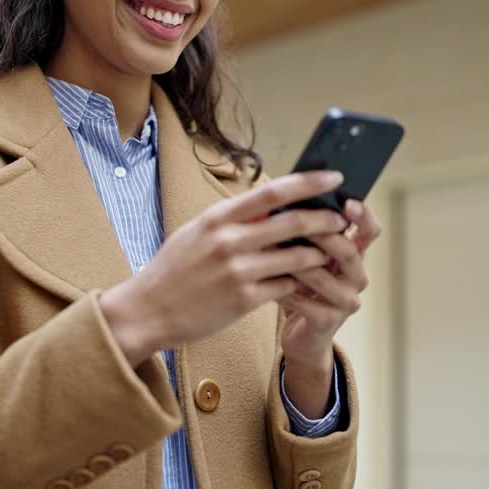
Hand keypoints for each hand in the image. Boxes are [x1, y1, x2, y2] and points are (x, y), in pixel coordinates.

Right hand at [99, 171, 349, 365]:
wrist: (148, 310)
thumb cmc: (175, 268)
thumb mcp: (197, 232)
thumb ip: (233, 219)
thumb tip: (271, 204)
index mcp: (218, 218)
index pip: (272, 192)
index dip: (308, 183)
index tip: (333, 177)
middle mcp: (229, 241)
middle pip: (292, 223)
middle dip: (324, 219)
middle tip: (341, 218)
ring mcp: (238, 272)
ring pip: (296, 258)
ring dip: (317, 254)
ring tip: (327, 252)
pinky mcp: (244, 300)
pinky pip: (284, 286)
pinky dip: (297, 282)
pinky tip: (301, 281)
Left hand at [279, 199, 380, 416]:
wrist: (301, 334)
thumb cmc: (301, 285)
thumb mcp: (308, 256)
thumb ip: (307, 232)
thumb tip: (287, 199)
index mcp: (355, 256)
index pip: (370, 231)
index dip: (363, 216)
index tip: (347, 202)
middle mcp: (357, 278)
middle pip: (349, 252)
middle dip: (323, 236)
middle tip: (299, 222)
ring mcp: (345, 302)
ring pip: (323, 277)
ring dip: (296, 262)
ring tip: (273, 249)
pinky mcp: (328, 322)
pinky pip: (304, 302)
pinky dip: (283, 289)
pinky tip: (265, 280)